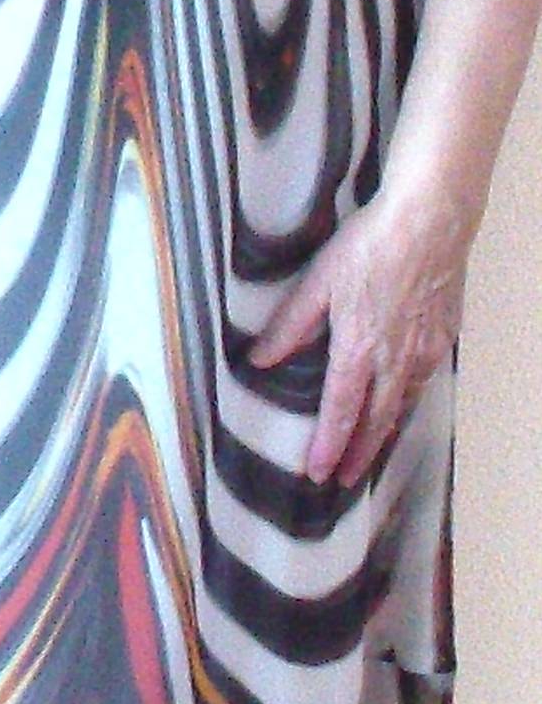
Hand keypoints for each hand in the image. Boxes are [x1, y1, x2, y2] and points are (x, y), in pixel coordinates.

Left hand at [248, 182, 475, 484]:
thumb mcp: (318, 282)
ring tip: (371, 450)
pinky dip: (408, 400)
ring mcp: (424, 350)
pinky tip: (402, 399)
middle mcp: (394, 360)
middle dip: (359, 455)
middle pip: (375, 421)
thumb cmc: (369, 247)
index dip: (329, 446)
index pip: (339, 412)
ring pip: (402, 404)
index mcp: (358, 350)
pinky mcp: (443, 336)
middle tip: (345, 480)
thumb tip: (259, 359)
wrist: (429, 223)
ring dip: (384, 432)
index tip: (317, 474)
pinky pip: (424, 380)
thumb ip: (290, 325)